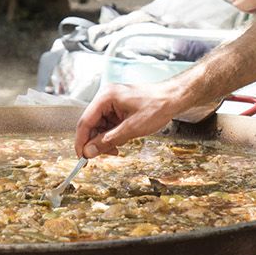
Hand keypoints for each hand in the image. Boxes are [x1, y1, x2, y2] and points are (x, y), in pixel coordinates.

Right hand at [74, 80, 214, 157]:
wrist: (174, 99)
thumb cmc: (156, 107)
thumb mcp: (131, 129)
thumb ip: (108, 141)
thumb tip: (89, 152)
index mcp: (105, 97)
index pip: (85, 121)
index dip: (81, 141)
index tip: (81, 157)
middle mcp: (106, 98)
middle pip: (91, 124)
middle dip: (95, 142)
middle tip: (100, 157)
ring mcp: (112, 103)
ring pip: (100, 126)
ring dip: (105, 141)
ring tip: (115, 150)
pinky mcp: (119, 108)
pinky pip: (109, 125)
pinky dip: (112, 136)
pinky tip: (120, 143)